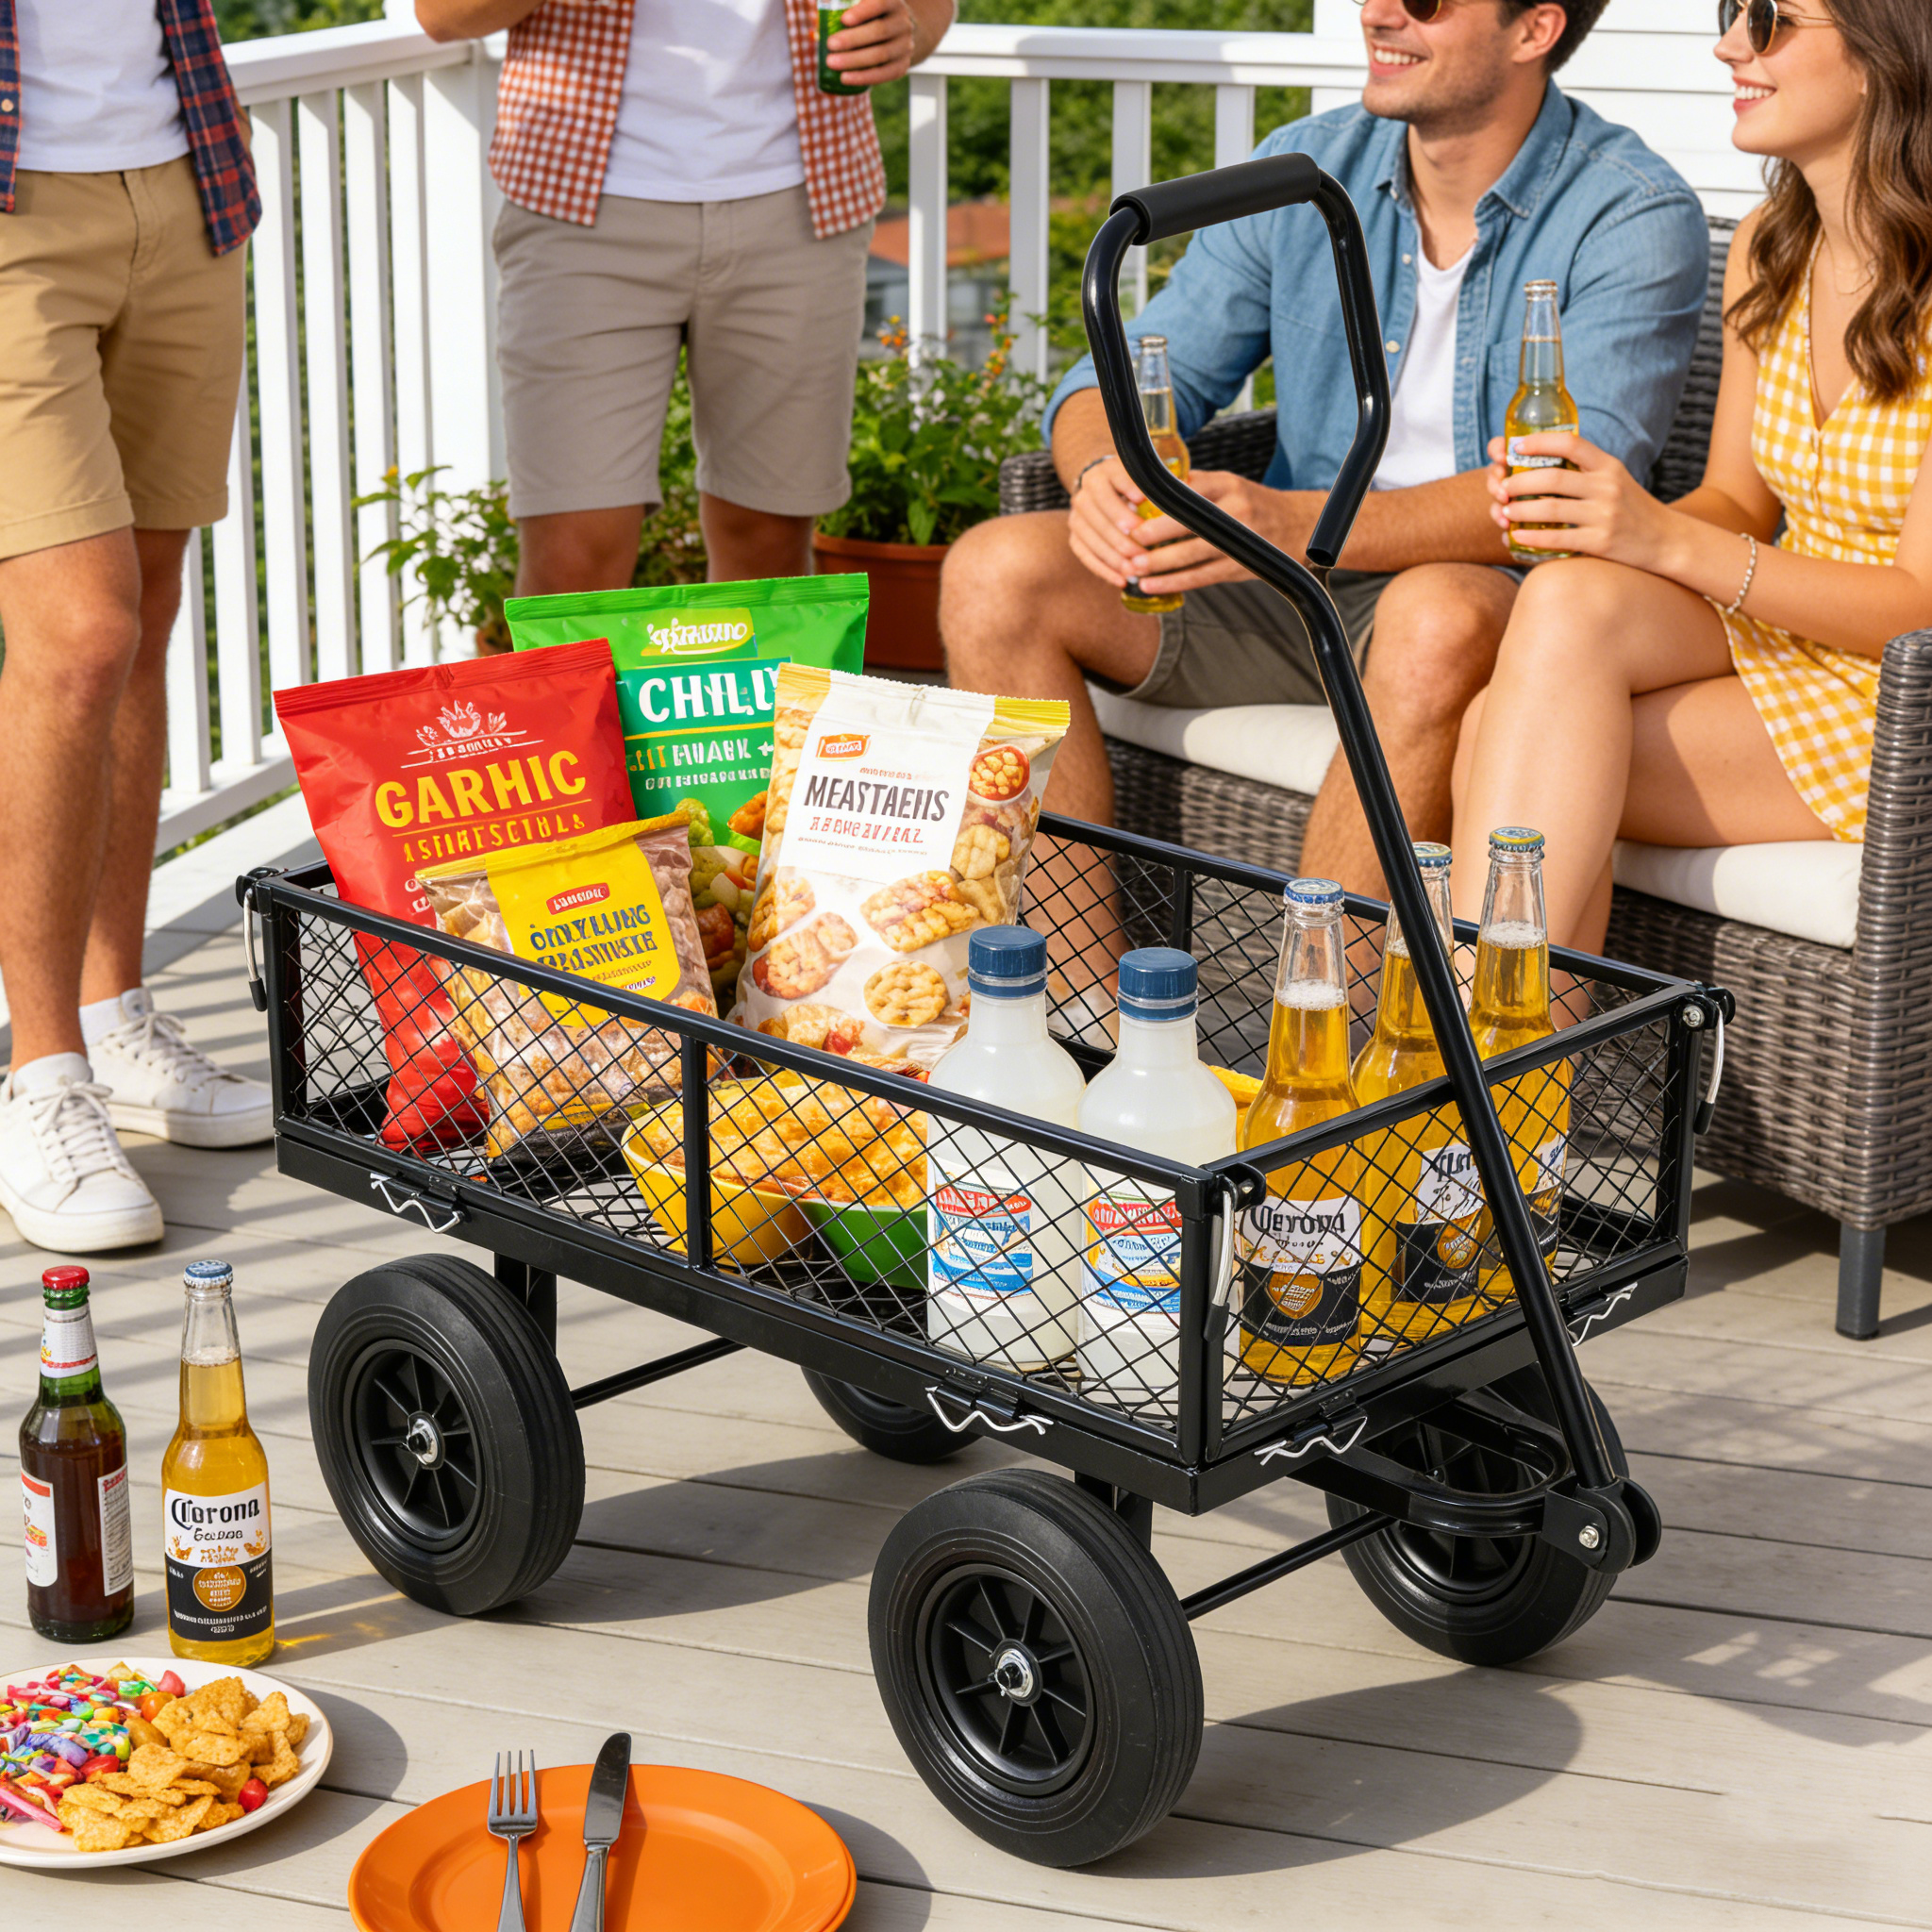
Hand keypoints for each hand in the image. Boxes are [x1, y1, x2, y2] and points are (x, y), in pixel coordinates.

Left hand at [824, 0, 919, 86]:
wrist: (897, 34)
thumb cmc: (871, 16)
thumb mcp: (863, 5)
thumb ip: (846, 4)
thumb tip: (820, 20)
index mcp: (893, 2)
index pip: (880, 3)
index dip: (863, 12)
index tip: (843, 20)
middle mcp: (903, 23)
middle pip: (879, 31)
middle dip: (853, 39)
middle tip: (830, 45)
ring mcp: (905, 46)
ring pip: (881, 54)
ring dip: (854, 60)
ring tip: (832, 63)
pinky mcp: (902, 66)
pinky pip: (884, 74)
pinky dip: (863, 77)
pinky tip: (845, 78)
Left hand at [1066, 459, 1313, 594]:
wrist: (1297, 526)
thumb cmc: (1253, 505)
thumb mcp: (1228, 485)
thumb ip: (1195, 487)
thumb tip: (1149, 490)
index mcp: (1227, 485)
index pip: (1189, 491)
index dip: (1159, 503)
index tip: (1133, 511)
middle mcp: (1236, 510)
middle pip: (1190, 523)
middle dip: (1157, 535)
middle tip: (1130, 542)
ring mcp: (1240, 540)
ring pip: (1194, 554)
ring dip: (1161, 564)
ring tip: (1134, 570)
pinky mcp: (1240, 565)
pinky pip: (1202, 577)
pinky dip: (1175, 583)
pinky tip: (1153, 586)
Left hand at [1487, 431, 1675, 568]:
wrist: (1666, 540)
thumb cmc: (1632, 509)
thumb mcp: (1616, 480)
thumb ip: (1587, 471)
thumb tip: (1543, 462)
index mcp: (1609, 466)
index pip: (1571, 444)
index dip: (1540, 442)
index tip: (1516, 446)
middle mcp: (1607, 486)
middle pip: (1553, 478)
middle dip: (1520, 482)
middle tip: (1502, 488)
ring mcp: (1604, 514)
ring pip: (1551, 509)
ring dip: (1521, 510)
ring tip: (1504, 512)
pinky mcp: (1601, 542)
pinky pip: (1559, 539)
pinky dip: (1533, 537)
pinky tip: (1516, 536)